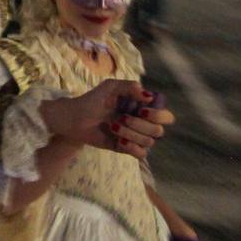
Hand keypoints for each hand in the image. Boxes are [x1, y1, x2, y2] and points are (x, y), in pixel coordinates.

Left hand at [40, 79, 174, 159]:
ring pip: (148, 142)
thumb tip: (149, 96)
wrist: (74, 118)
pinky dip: (132, 147)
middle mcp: (143, 124)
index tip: (141, 110)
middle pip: (158, 131)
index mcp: (143, 108)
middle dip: (140, 125)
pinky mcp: (125, 148)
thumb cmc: (92, 100)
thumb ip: (129, 87)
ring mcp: (135, 137)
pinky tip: (119, 140)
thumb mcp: (110, 87)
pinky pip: (141, 154)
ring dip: (130, 133)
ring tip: (112, 126)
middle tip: (121, 117)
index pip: (165, 116)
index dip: (158, 115)